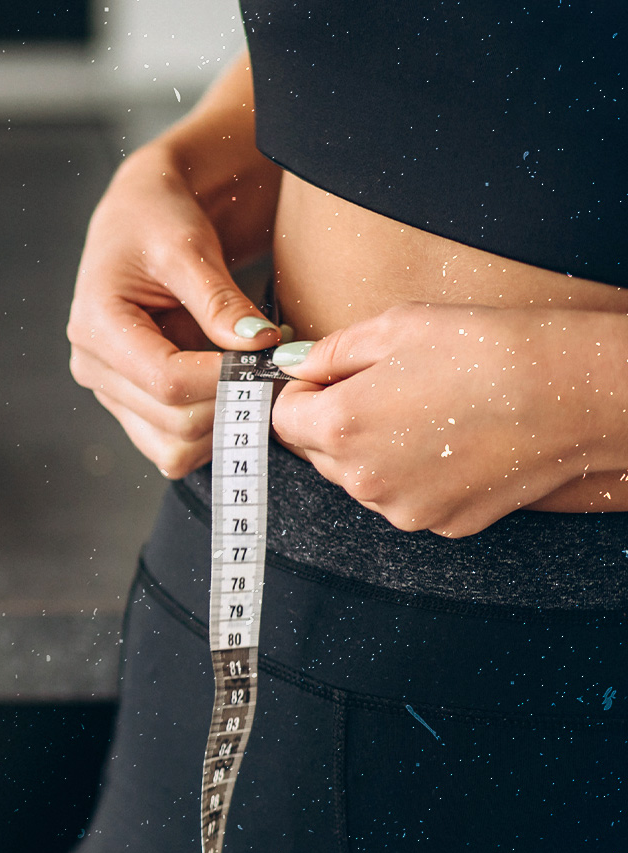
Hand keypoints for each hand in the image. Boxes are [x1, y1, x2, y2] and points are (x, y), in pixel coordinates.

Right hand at [67, 55, 282, 478]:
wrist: (140, 218)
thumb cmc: (158, 220)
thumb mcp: (188, 245)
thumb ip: (219, 300)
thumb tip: (258, 346)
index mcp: (96, 326)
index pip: (166, 380)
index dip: (224, 380)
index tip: (270, 361)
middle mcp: (94, 368)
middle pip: (173, 422)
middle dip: (232, 404)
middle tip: (275, 372)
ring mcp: (111, 393)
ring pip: (174, 450)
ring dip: (224, 426)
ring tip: (253, 381)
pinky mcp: (132, 407)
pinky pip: (175, 448)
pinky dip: (212, 432)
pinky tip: (233, 393)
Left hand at [271, 303, 627, 536]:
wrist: (570, 394)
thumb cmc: (486, 350)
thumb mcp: (395, 328)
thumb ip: (331, 351)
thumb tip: (296, 365)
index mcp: (340, 427)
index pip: (283, 420)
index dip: (301, 393)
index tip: (327, 377)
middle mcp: (363, 480)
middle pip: (317, 453)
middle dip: (334, 422)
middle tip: (384, 388)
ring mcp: (401, 509)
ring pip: (360, 479)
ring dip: (372, 451)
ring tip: (425, 413)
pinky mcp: (439, 524)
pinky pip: (403, 498)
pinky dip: (412, 475)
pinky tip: (449, 443)